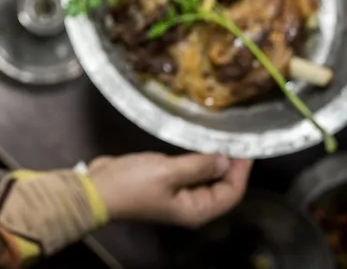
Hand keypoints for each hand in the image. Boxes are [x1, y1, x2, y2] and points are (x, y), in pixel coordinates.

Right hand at [87, 152, 251, 227]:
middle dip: (231, 166)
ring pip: (206, 179)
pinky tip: (198, 143)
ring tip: (222, 137)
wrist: (98, 188)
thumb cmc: (134, 183)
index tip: (249, 147)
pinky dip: (197, 160)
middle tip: (237, 138)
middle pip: (222, 188)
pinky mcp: (166, 184)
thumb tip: (227, 161)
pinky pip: (190, 173)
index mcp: (196, 210)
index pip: (231, 193)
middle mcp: (191, 206)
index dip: (242, 171)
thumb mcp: (168, 171)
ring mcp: (178, 196)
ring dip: (214, 161)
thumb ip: (200, 166)